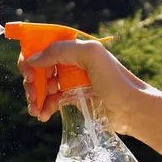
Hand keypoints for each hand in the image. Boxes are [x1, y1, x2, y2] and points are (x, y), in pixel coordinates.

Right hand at [18, 40, 149, 135]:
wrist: (132, 110)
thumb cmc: (116, 80)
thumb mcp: (90, 55)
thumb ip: (61, 51)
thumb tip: (33, 59)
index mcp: (74, 48)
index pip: (43, 46)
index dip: (30, 57)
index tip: (28, 72)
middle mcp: (70, 63)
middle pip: (39, 67)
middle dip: (31, 79)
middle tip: (32, 94)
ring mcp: (70, 81)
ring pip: (42, 85)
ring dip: (34, 95)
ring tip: (35, 108)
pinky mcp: (72, 99)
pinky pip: (50, 100)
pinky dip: (42, 107)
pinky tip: (41, 115)